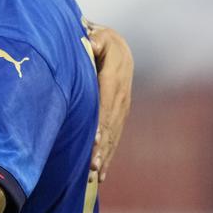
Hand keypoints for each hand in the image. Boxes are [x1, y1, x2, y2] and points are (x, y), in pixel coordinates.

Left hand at [87, 20, 132, 181]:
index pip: (106, 105)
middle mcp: (121, 98)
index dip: (100, 123)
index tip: (94, 140)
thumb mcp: (99, 37)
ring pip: (114, 136)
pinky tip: (100, 174)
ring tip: (95, 175)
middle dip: (102, 148)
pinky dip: (108, 155)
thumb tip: (89, 41)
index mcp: (113, 81)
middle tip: (91, 167)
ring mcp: (122, 109)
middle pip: (111, 127)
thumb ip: (94, 41)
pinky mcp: (120, 116)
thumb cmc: (101, 40)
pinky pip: (115, 138)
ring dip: (105, 156)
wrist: (119, 47)